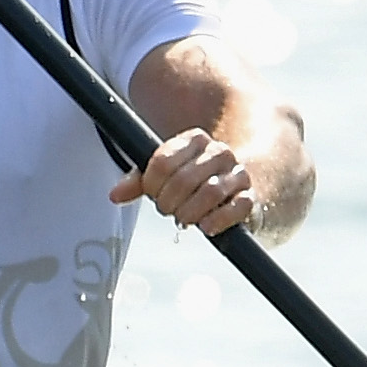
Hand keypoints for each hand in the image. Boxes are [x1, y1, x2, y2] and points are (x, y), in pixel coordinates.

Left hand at [111, 126, 252, 234]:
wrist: (238, 187)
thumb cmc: (195, 180)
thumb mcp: (165, 174)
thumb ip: (140, 180)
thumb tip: (115, 195)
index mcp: (195, 139)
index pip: (163, 161)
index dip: (151, 184)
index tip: (152, 193)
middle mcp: (219, 153)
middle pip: (183, 179)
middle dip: (168, 201)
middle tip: (165, 210)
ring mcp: (237, 174)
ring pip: (210, 192)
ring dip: (189, 212)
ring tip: (183, 219)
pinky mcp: (251, 198)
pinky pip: (237, 208)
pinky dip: (217, 220)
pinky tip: (205, 226)